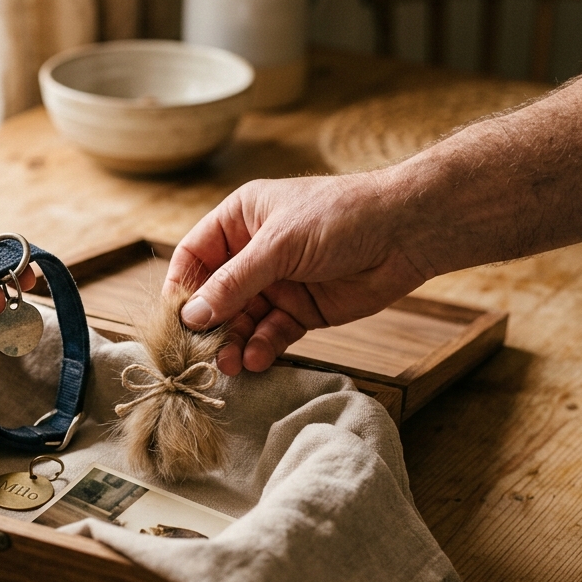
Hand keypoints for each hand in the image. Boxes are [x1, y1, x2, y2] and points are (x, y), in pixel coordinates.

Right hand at [166, 173, 431, 374]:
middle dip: (208, 326)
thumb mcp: (279, 245)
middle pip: (215, 296)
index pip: (194, 257)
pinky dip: (262, 347)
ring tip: (229, 365)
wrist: (407, 233)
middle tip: (201, 354)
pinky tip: (257, 359)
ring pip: (241, 320)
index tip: (174, 321)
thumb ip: (234, 283)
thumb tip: (191, 317)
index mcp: (240, 220)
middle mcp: (253, 252)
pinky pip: (271, 333)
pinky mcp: (301, 310)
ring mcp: (277, 283)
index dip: (181, 288)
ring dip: (233, 343)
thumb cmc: (341, 217)